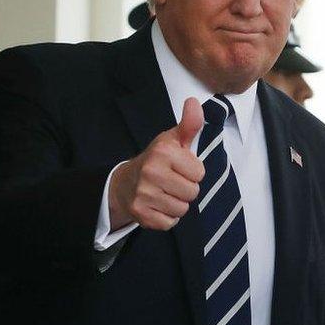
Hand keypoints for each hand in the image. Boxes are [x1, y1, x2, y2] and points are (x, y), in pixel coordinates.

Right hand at [109, 97, 205, 229]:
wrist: (125, 183)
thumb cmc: (157, 160)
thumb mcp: (173, 140)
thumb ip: (189, 124)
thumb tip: (194, 102)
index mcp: (163, 152)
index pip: (200, 173)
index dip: (192, 171)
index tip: (179, 167)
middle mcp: (151, 172)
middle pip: (193, 192)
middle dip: (186, 188)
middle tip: (171, 181)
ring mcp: (144, 194)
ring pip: (182, 209)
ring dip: (177, 203)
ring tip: (164, 193)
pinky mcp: (140, 214)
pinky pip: (170, 223)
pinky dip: (167, 217)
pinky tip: (157, 205)